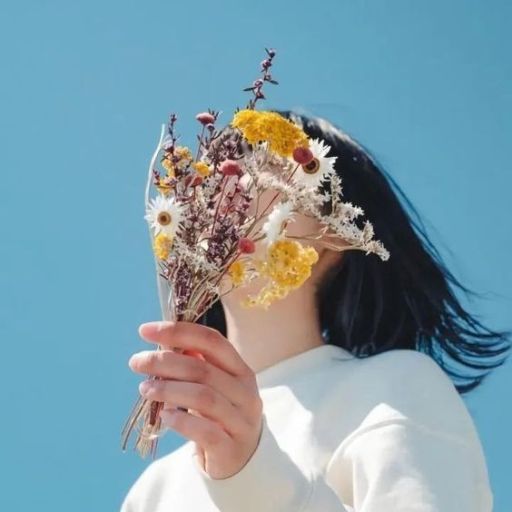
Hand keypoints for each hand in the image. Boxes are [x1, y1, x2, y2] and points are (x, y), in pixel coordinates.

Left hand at [128, 320, 263, 479]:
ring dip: (168, 389)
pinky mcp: (231, 448)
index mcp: (241, 370)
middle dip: (165, 361)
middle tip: (136, 362)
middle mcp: (245, 392)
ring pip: (204, 397)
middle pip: (203, 368)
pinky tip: (164, 416)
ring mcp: (241, 421)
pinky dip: (181, 420)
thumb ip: (195, 365)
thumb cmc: (219, 415)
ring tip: (144, 388)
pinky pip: (205, 431)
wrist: (240, 459)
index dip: (178, 331)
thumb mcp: (213, 387)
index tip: (145, 331)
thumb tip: (165, 343)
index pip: (212, 341)